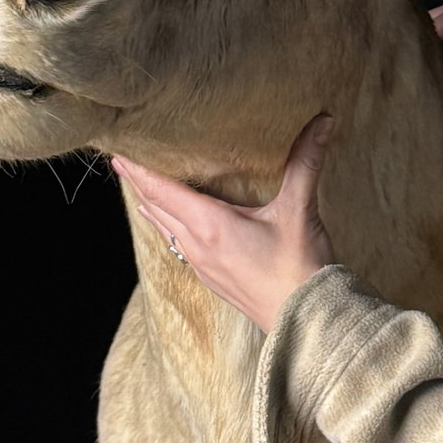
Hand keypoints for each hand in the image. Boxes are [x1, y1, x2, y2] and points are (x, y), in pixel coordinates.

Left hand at [112, 115, 336, 334]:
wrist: (305, 321)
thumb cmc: (299, 267)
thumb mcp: (299, 210)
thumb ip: (305, 162)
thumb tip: (323, 121)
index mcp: (211, 226)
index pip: (163, 191)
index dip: (139, 171)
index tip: (118, 153)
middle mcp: (198, 246)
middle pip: (156, 208)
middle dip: (138, 183)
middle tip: (122, 160)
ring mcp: (202, 266)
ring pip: (165, 228)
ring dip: (151, 205)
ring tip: (140, 186)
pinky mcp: (212, 279)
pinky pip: (177, 246)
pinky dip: (168, 226)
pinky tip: (173, 223)